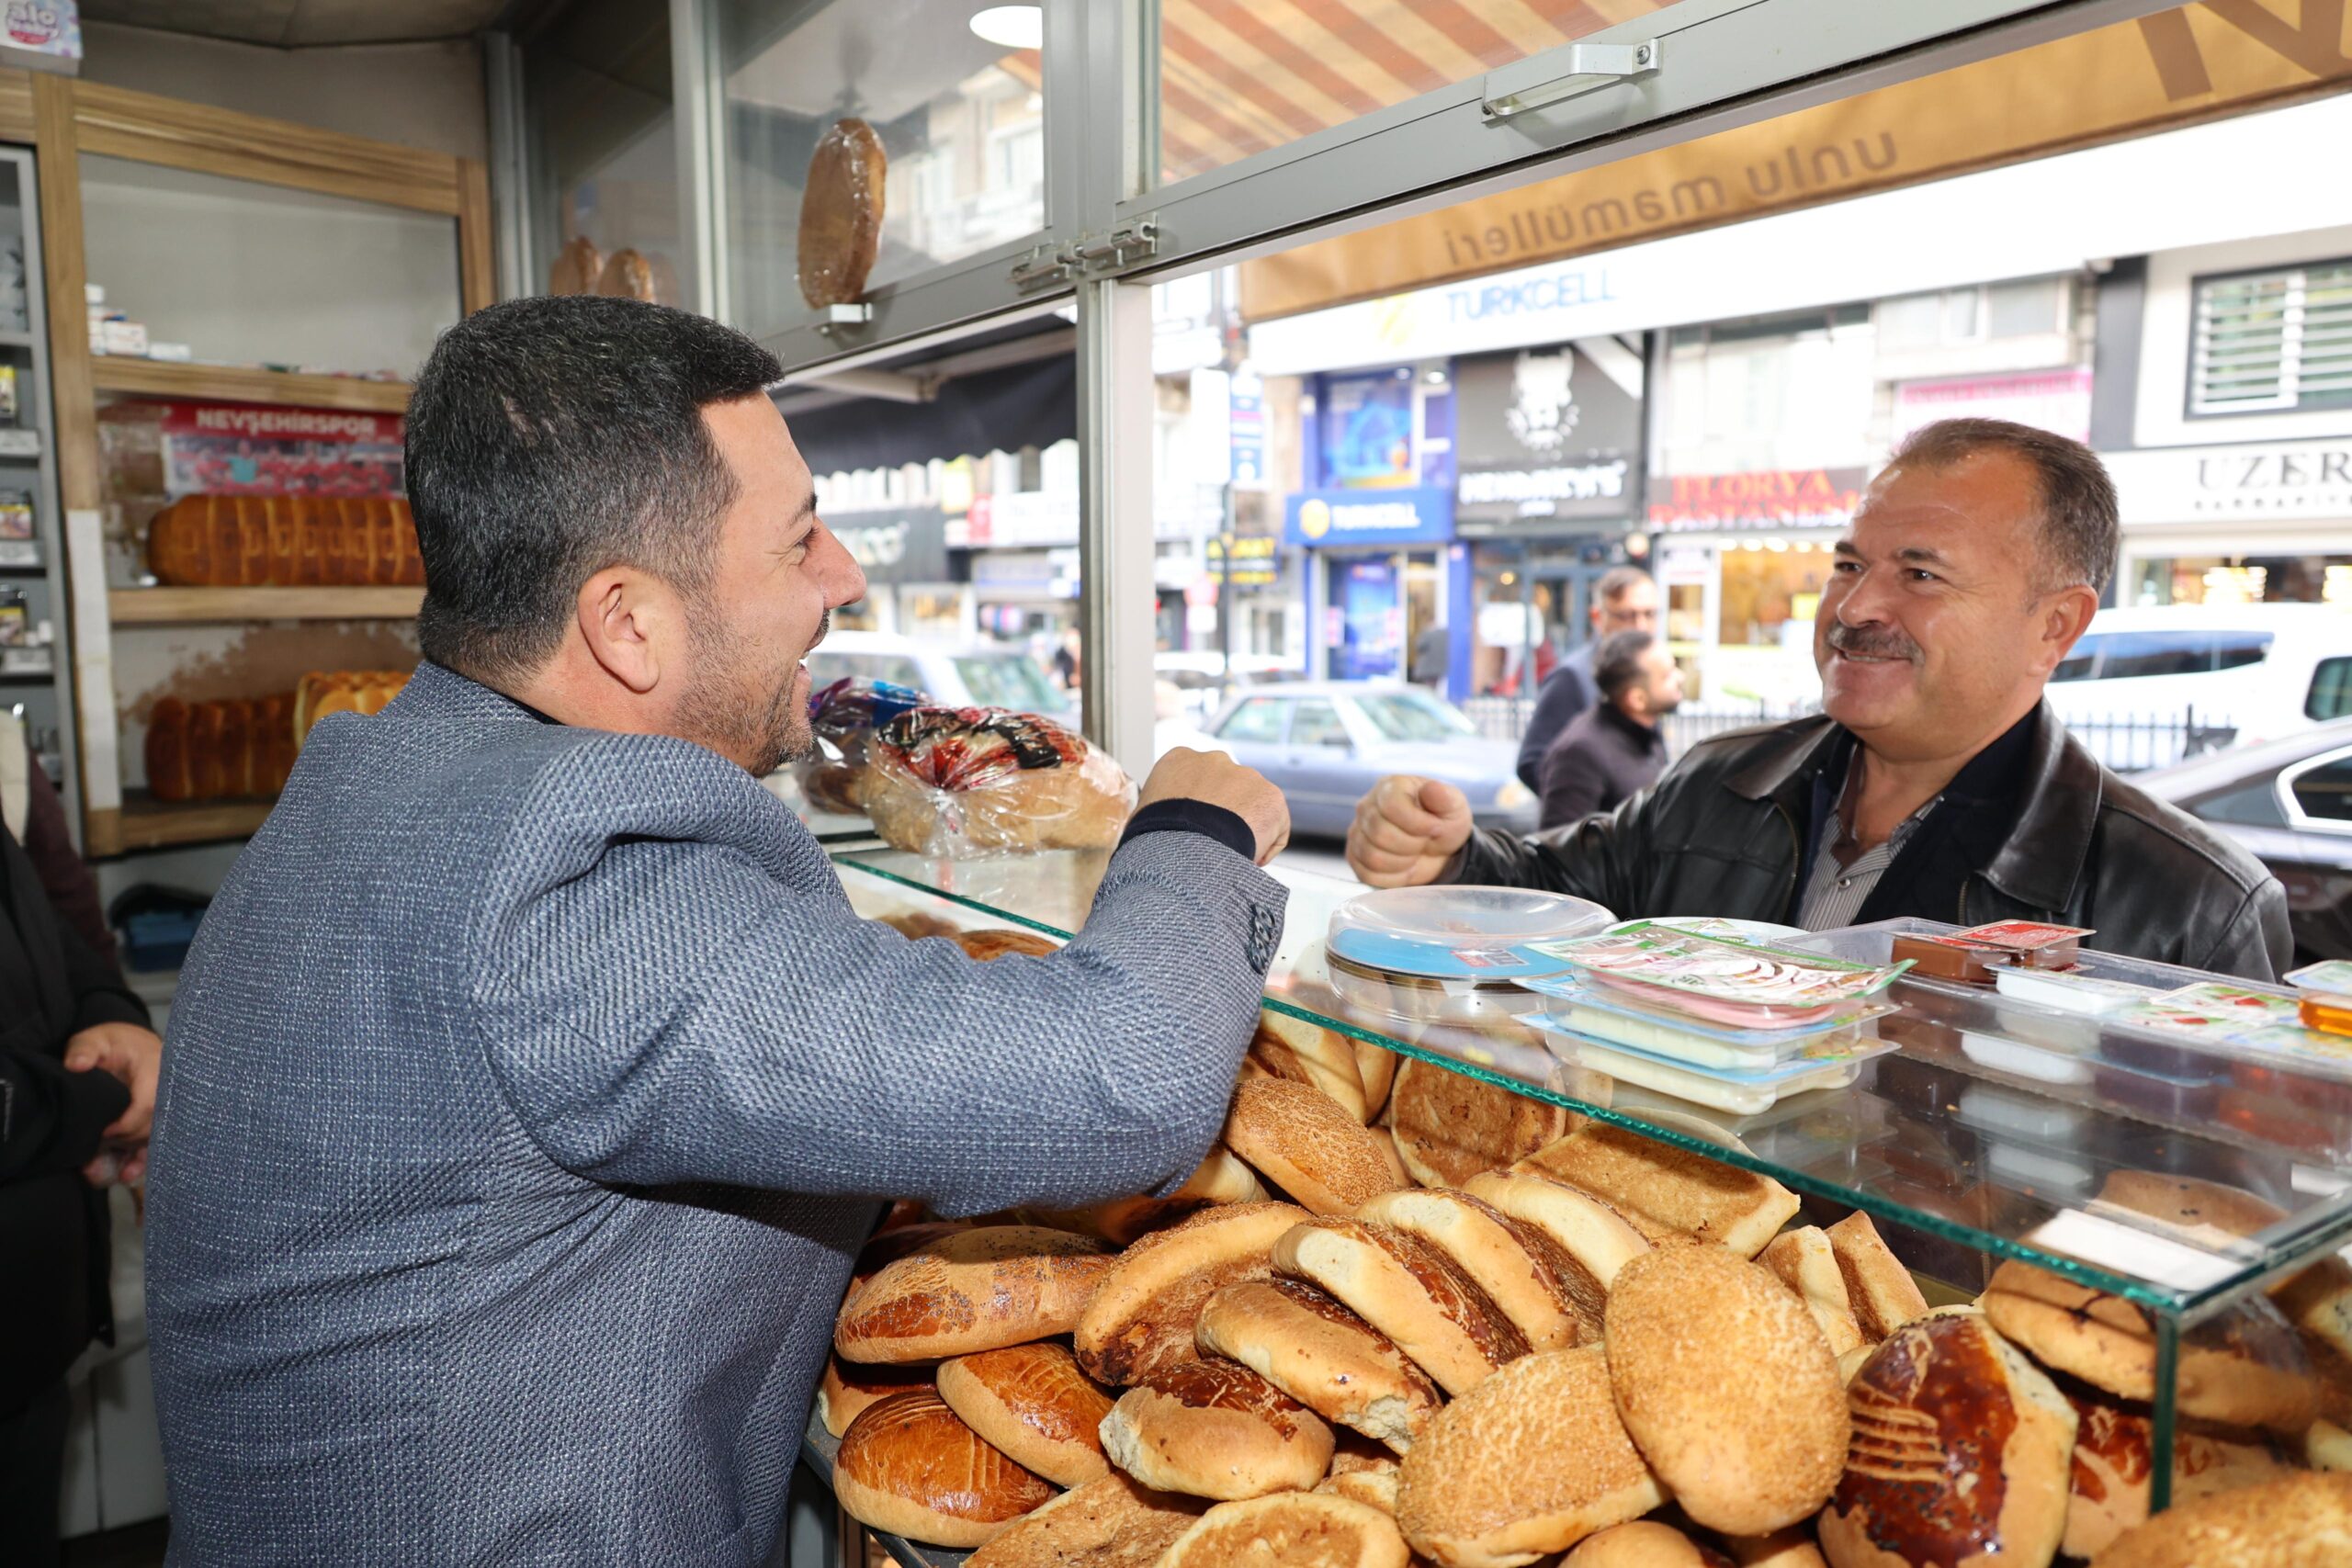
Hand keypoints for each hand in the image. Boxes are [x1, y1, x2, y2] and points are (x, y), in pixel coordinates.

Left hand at [64, 1021, 162, 1184]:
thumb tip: (76, 1065)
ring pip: (154, 1139)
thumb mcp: (97, 1039)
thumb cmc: (115, 1042)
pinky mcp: (161, 1119)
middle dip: (125, 1142)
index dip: (124, 1125)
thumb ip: (85, 1049)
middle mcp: (168, 1093)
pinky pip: (156, 1142)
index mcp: (156, 1072)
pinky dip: (142, 1160)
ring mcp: (167, 1108)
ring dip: (133, 1157)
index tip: (101, 1133)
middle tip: (98, 1146)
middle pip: (152, 1127)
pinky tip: (127, 1175)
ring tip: (113, 1170)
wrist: (134, 1044)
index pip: (146, 1105)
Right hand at [1138, 747, 1290, 865]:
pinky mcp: (1271, 796)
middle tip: (1214, 845)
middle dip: (1225, 814)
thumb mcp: (1143, 816)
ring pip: (1251, 806)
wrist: (1183, 846)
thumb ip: (1158, 812)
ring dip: (1246, 828)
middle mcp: (1214, 760)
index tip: (1196, 832)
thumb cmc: (1155, 837)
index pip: (1195, 780)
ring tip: (1231, 855)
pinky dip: (1267, 844)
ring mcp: (1246, 775)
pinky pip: (1274, 825)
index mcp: (1179, 760)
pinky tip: (1250, 859)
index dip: (1199, 810)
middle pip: (1227, 789)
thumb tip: (1155, 833)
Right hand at [1346, 776, 1472, 887]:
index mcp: (1390, 787)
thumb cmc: (1442, 821)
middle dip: (1412, 845)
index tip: (1435, 827)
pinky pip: (1367, 875)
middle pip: (1380, 834)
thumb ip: (1444, 797)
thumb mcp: (1453, 807)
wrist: (1437, 846)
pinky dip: (1393, 877)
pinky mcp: (1355, 857)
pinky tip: (1404, 866)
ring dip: (1403, 862)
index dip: (1416, 823)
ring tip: (1415, 853)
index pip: (1391, 806)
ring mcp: (1357, 833)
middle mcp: (1366, 806)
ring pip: (1373, 856)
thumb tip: (1432, 788)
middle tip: (1425, 841)